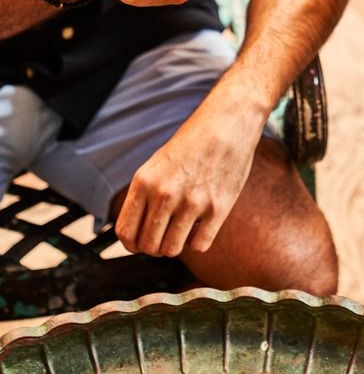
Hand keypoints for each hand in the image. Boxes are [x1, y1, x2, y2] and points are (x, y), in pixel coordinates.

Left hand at [114, 102, 260, 256]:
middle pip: (149, 246)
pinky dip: (198, 240)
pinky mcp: (218, 208)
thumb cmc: (192, 144)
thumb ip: (144, 196)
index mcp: (145, 181)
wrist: (227, 124)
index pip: (126, 233)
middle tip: (164, 234)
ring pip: (172, 249)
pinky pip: (200, 245)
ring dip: (176, 244)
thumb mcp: (157, 164)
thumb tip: (135, 235)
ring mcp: (193, 202)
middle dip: (155, 246)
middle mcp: (165, 194)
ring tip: (182, 229)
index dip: (132, 244)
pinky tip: (201, 224)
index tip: (141, 242)